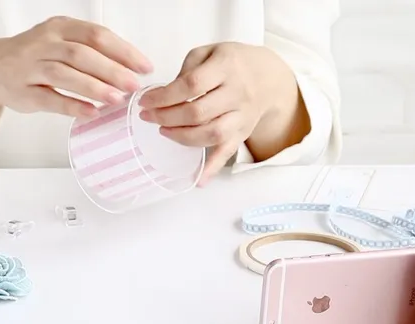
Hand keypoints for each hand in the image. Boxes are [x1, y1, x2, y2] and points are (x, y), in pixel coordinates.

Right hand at [0, 16, 152, 120]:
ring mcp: (30, 67)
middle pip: (82, 54)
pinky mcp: (22, 91)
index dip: (123, 51)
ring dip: (94, 87)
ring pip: (65, 74)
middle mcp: (44, 43)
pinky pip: (49, 98)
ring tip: (116, 100)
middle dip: (112, 70)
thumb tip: (130, 68)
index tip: (144, 67)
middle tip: (134, 86)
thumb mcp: (60, 41)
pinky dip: (72, 106)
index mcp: (59, 28)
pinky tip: (90, 113)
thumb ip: (90, 50)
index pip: (96, 35)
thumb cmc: (35, 56)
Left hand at [137, 42, 298, 184]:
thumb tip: (164, 94)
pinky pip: (229, 152)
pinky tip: (198, 179)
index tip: (146, 102)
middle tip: (149, 117)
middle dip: (167, 117)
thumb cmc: (231, 63)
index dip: (165, 96)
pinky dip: (213, 168)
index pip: (192, 85)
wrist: (268, 78)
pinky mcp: (243, 133)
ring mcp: (242, 115)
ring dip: (182, 137)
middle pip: (199, 112)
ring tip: (164, 131)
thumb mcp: (209, 52)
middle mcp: (237, 92)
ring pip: (212, 134)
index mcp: (226, 66)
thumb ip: (186, 69)